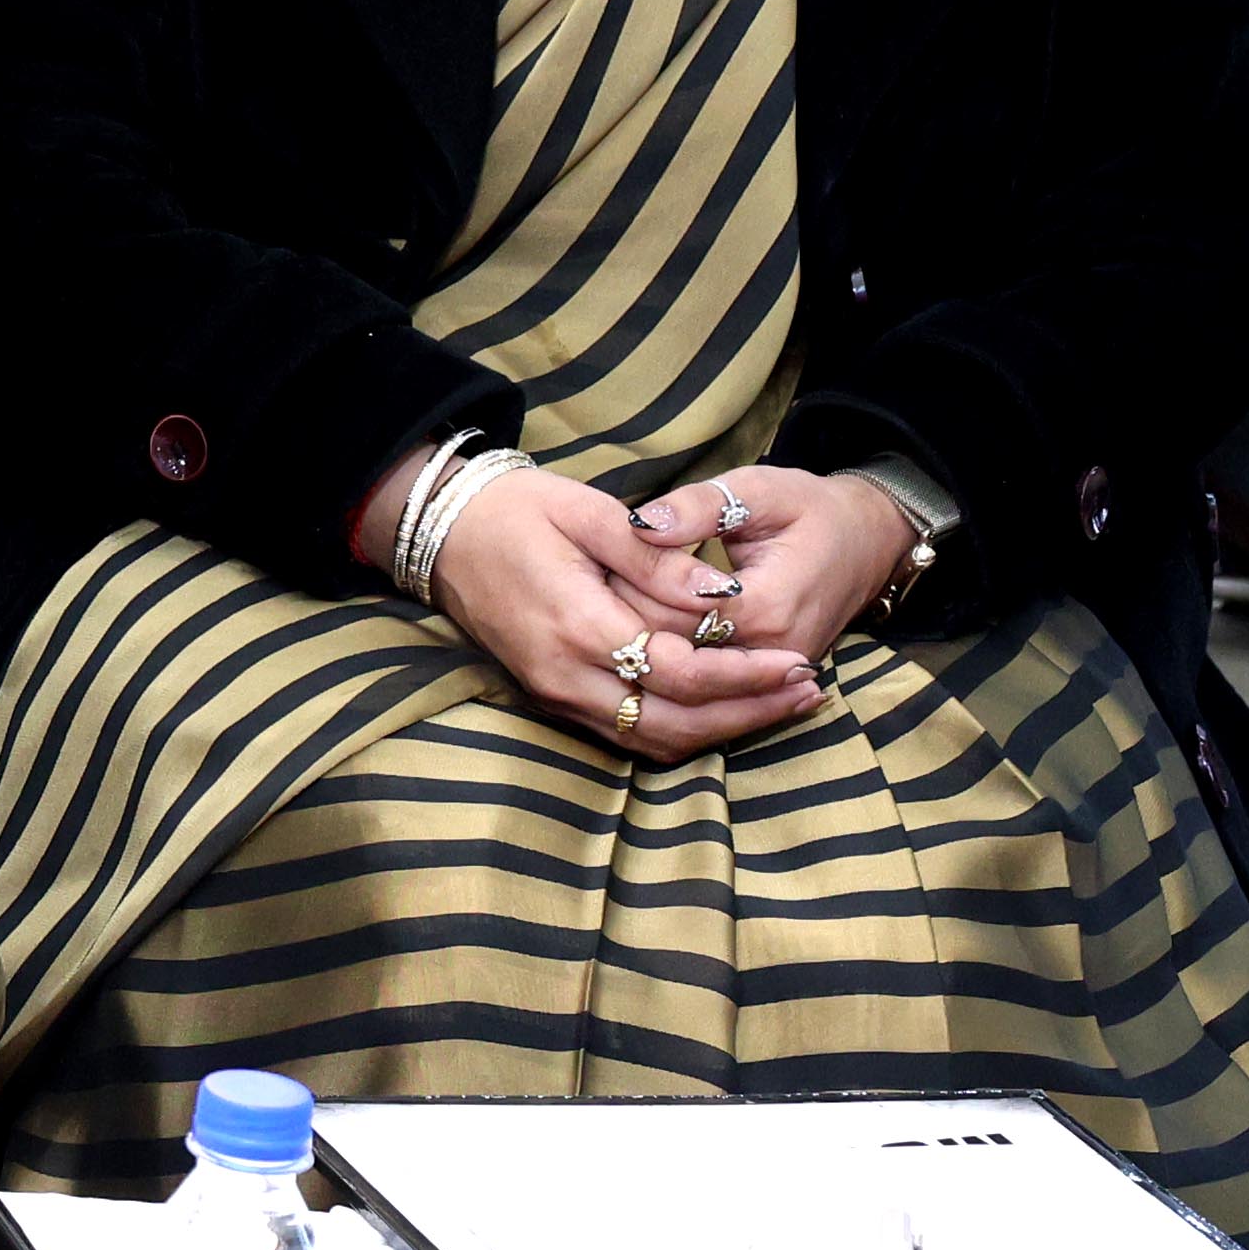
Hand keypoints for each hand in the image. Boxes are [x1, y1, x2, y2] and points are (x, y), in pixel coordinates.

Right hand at [424, 462, 818, 764]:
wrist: (440, 530)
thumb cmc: (515, 510)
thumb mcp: (588, 511)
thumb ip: (658, 556)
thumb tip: (727, 591)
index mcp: (575, 622)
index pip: (679, 671)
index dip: (745, 674)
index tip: (799, 661)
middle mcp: (563, 673)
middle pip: (674, 721)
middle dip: (749, 711)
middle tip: (808, 691)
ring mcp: (554, 692)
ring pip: (653, 739)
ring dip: (722, 729)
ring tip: (781, 704)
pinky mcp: (551, 696)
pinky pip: (628, 734)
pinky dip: (684, 730)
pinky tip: (724, 711)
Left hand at [606, 462, 915, 664]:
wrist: (865, 543)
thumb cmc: (808, 510)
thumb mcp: (757, 490)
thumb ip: (699, 506)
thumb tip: (643, 523)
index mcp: (766, 608)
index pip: (672, 616)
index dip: (630, 587)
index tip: (602, 555)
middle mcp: (768, 655)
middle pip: (671, 651)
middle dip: (627, 615)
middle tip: (596, 576)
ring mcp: (769, 677)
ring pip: (680, 672)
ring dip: (642, 638)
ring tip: (611, 595)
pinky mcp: (763, 683)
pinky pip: (700, 679)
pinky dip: (666, 654)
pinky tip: (639, 620)